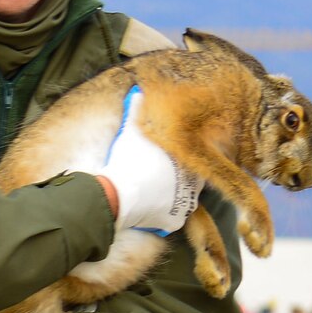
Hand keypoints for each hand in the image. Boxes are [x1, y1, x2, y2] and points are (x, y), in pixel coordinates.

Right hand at [98, 86, 201, 235]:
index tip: (170, 161)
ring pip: (185, 200)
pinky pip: (174, 219)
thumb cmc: (128, 160)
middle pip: (193, 181)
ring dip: (174, 197)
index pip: (194, 159)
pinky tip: (154, 209)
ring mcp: (184, 204)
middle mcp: (192, 183)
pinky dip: (165, 216)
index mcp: (187, 160)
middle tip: (162, 177)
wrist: (117, 193)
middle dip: (181, 178)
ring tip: (156, 193)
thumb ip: (137, 110)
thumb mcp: (131, 130)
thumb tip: (138, 92)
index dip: (182, 160)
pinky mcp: (174, 221)